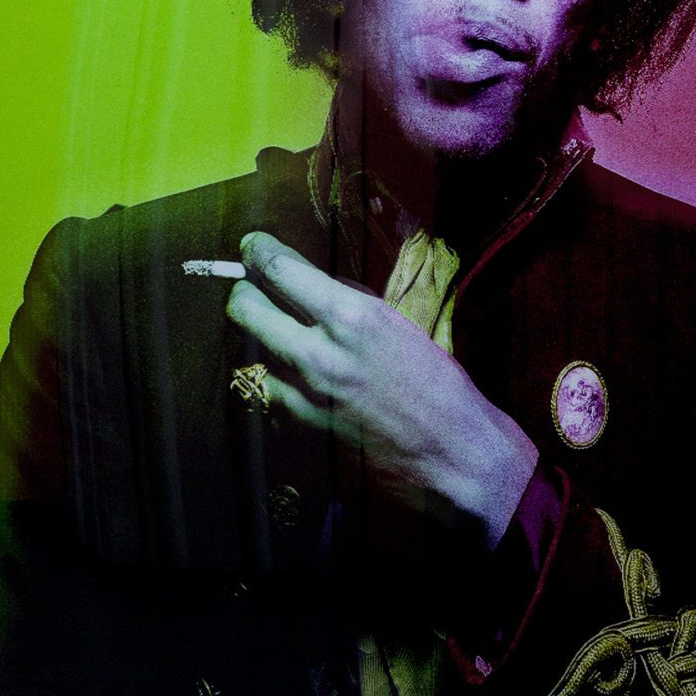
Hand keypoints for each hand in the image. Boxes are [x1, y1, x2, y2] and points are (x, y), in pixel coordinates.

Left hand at [226, 231, 537, 547]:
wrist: (451, 449)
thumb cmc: (435, 381)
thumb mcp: (395, 323)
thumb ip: (346, 302)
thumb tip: (305, 281)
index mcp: (351, 317)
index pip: (279, 269)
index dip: (258, 251)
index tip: (252, 246)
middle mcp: (320, 353)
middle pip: (245, 308)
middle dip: (244, 293)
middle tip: (251, 289)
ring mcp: (305, 393)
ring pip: (248, 350)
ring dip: (257, 339)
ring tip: (276, 334)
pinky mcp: (301, 425)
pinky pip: (266, 389)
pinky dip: (272, 378)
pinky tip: (290, 375)